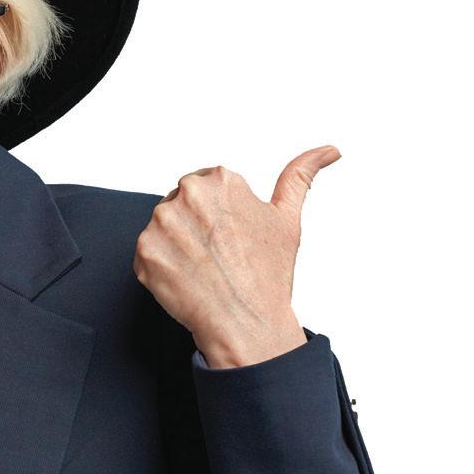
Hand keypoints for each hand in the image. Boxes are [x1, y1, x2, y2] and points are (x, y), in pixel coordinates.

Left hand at [134, 146, 340, 367]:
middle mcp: (188, 194)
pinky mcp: (145, 252)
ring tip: (204, 269)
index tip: (230, 239)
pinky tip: (188, 280)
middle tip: (218, 257)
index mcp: (221, 180)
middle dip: (195, 228)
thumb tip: (329, 151)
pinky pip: (149, 254)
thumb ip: (300, 176)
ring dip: (178, 247)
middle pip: (182, 206)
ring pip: (165, 229)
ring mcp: (162, 224)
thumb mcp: (288, 219)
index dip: (218, 217)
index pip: (206, 189)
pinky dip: (163, 268)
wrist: (246, 323)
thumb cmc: (268, 275)